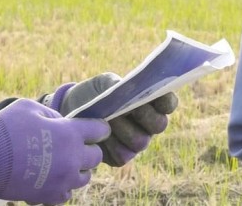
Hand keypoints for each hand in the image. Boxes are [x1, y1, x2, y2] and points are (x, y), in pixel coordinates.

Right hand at [0, 98, 109, 204]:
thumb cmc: (5, 128)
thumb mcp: (30, 108)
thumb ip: (53, 115)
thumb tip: (61, 123)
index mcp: (71, 134)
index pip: (100, 130)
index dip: (98, 128)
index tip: (94, 128)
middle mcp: (72, 159)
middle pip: (96, 157)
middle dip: (89, 149)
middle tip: (75, 146)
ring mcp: (62, 180)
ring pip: (84, 178)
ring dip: (77, 170)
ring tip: (62, 163)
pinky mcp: (48, 196)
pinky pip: (65, 195)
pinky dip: (62, 187)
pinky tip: (50, 178)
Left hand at [57, 72, 178, 165]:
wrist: (74, 110)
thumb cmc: (95, 93)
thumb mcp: (105, 84)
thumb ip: (118, 86)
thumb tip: (127, 93)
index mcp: (151, 104)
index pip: (168, 103)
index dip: (165, 100)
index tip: (152, 94)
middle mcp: (149, 125)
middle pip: (159, 124)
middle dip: (144, 115)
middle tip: (128, 108)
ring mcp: (137, 141)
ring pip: (141, 141)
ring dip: (123, 130)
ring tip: (108, 119)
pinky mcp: (121, 157)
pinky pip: (122, 155)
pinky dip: (109, 144)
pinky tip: (100, 134)